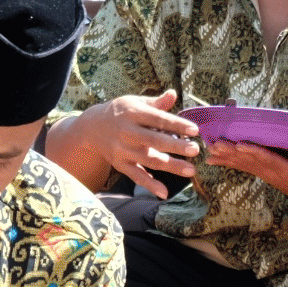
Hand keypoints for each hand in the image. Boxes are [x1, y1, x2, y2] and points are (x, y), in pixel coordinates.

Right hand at [77, 90, 200, 192]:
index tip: (195, 130)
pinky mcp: (120, 164)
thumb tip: (173, 94)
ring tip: (191, 170)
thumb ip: (156, 103)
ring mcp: (123, 150)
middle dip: (176, 146)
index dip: (176, 124)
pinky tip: (164, 192)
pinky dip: (149, 185)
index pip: (158, 119)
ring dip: (171, 166)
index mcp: (133, 113)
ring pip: (149, 159)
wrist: (91, 127)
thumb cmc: (120, 112)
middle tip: (195, 150)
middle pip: (154, 140)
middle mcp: (127, 132)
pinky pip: (136, 175)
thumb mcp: (135, 102)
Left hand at [203, 139, 287, 223]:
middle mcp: (273, 172)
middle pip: (249, 161)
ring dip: (226, 157)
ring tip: (209, 150)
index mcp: (286, 171)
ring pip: (243, 163)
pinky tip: (213, 157)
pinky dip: (228, 160)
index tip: (240, 145)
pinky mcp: (264, 172)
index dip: (254, 152)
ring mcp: (267, 173)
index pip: (268, 159)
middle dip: (232, 153)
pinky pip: (244, 165)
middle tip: (215, 145)